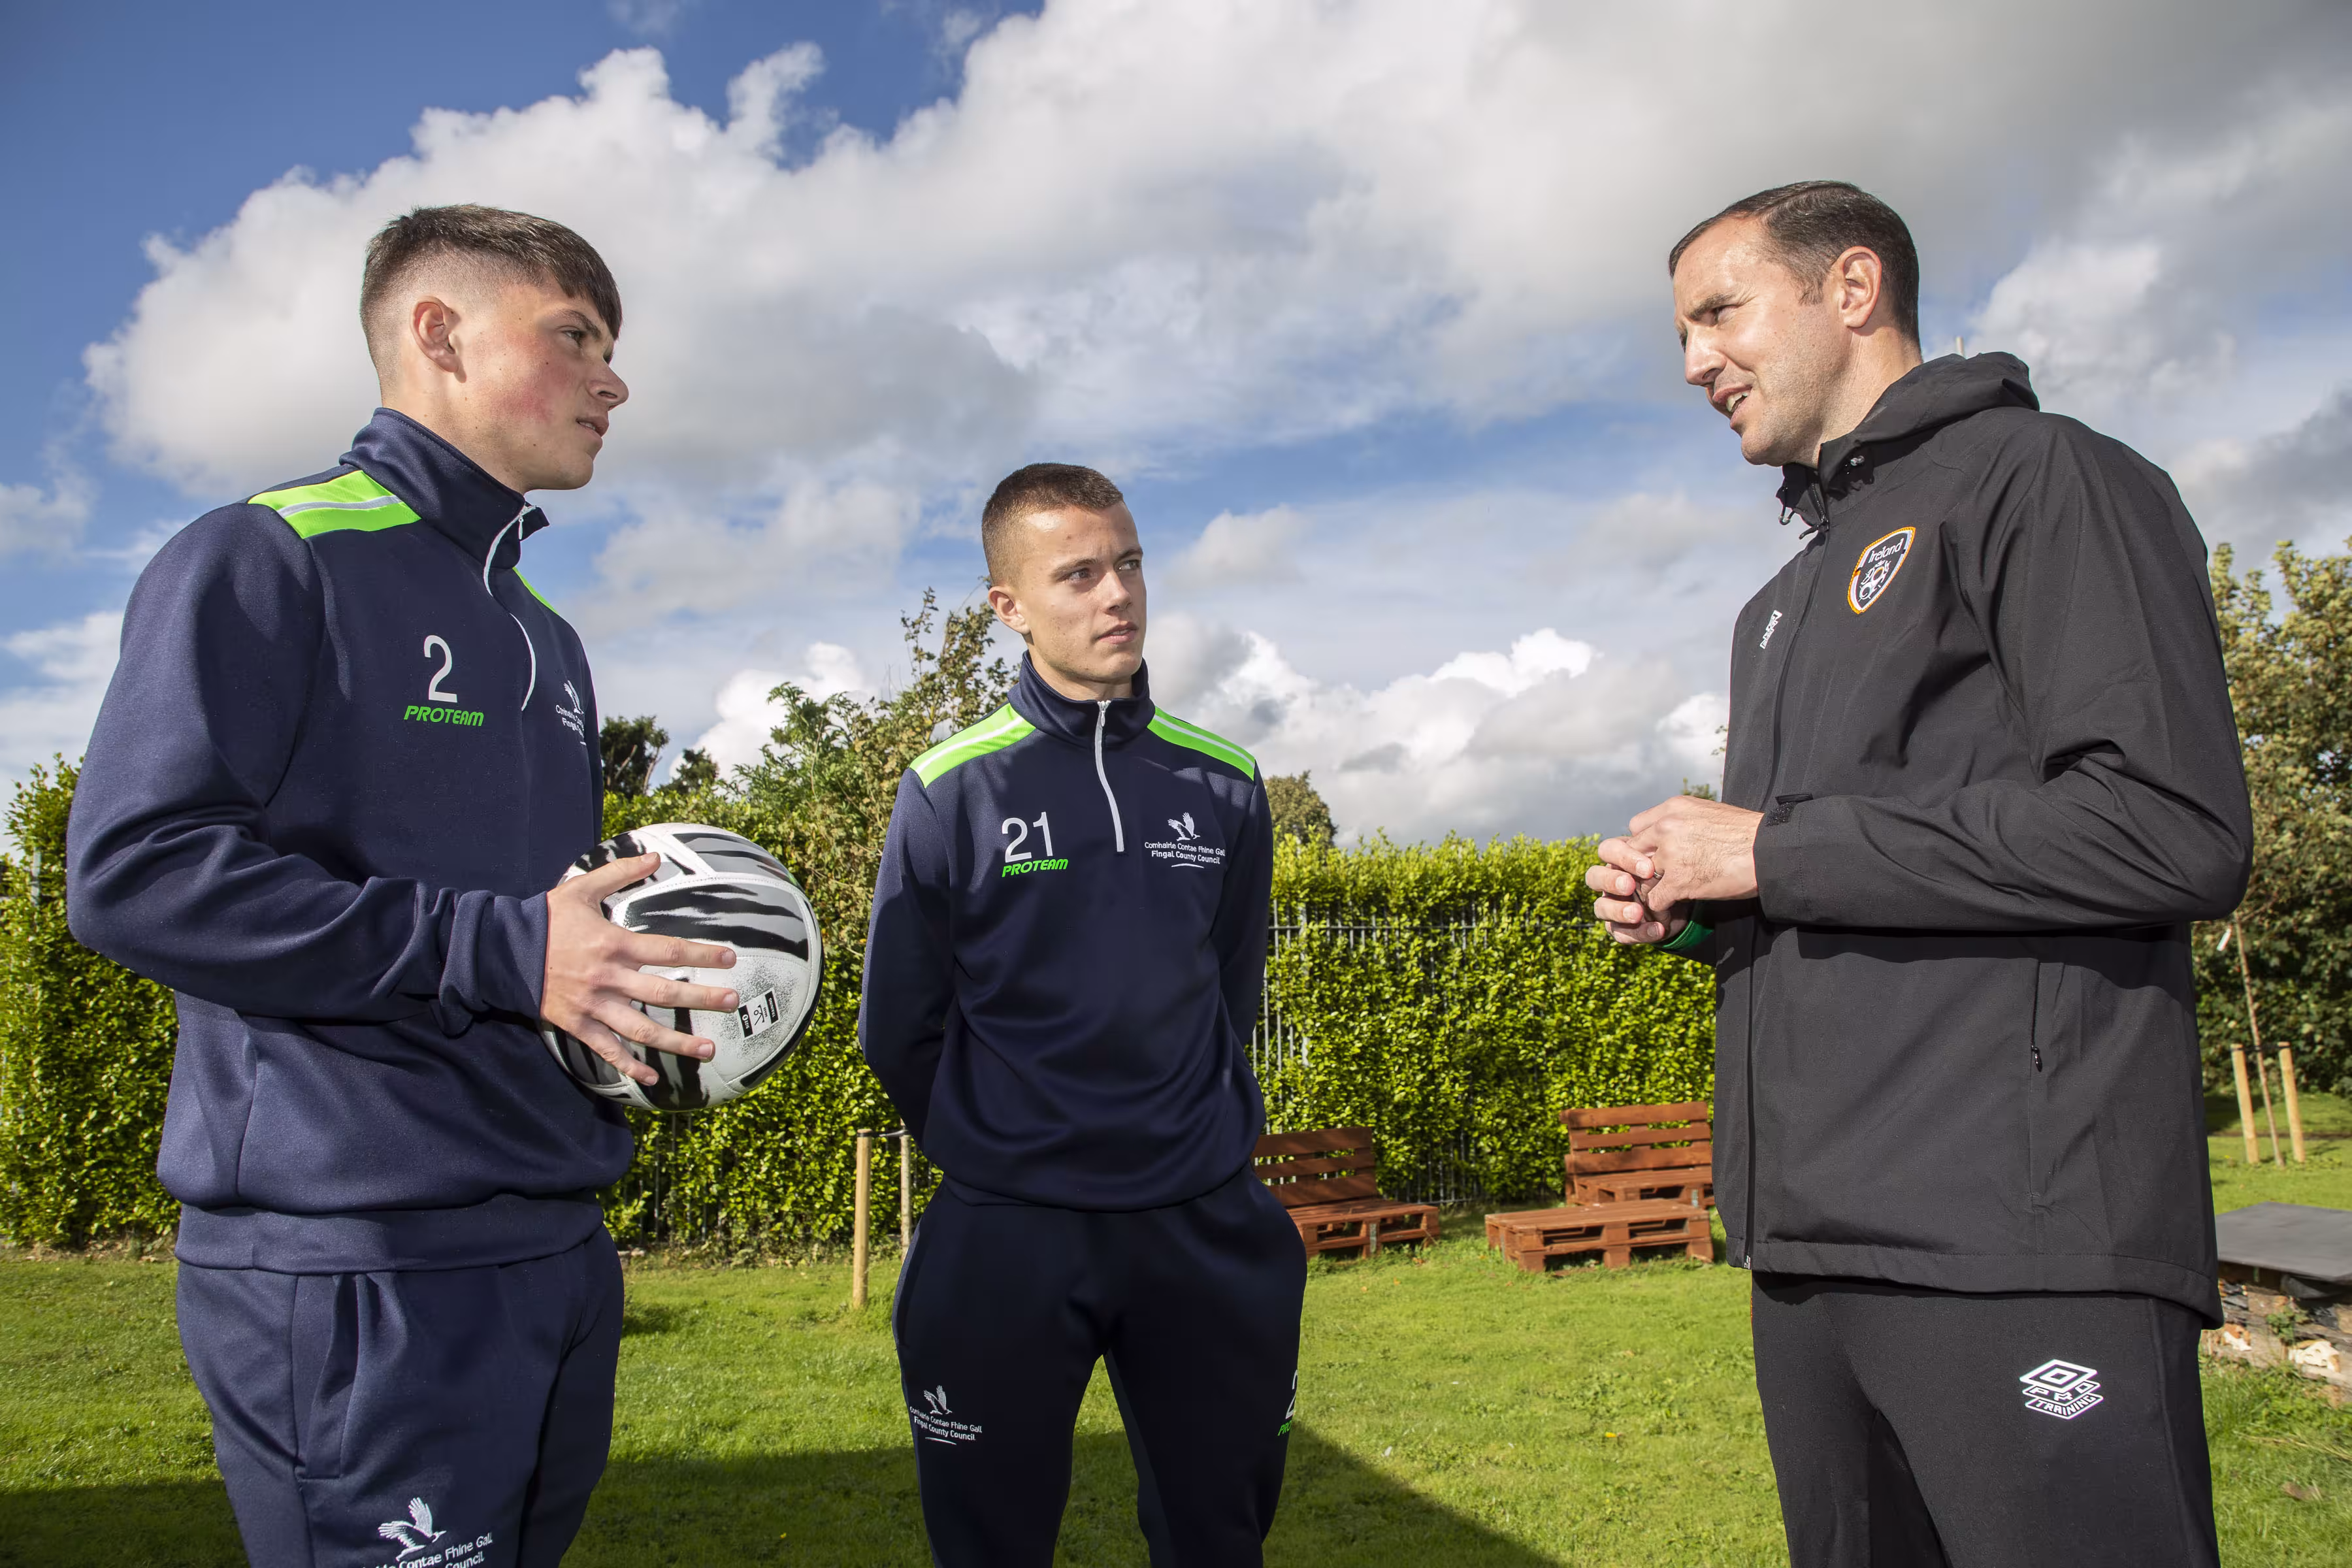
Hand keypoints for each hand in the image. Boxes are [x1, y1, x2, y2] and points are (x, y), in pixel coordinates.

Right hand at [542, 854, 738, 1086]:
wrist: (500, 950)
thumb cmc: (545, 919)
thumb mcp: (581, 888)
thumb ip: (620, 872)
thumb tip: (654, 854)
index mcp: (613, 944)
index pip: (668, 951)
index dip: (701, 955)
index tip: (729, 958)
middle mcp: (608, 978)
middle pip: (664, 992)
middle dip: (702, 998)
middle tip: (732, 1001)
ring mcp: (593, 1005)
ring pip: (642, 1029)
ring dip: (677, 1043)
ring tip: (708, 1050)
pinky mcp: (576, 1024)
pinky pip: (606, 1050)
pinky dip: (629, 1066)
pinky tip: (652, 1079)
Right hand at [1587, 837, 1685, 944]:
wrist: (1685, 903)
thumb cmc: (1674, 873)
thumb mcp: (1671, 859)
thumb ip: (1662, 849)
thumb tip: (1661, 839)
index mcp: (1619, 859)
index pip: (1607, 850)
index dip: (1622, 857)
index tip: (1649, 868)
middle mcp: (1609, 880)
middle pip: (1593, 876)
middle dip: (1610, 881)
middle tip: (1629, 886)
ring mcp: (1611, 905)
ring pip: (1600, 907)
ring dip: (1618, 910)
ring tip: (1638, 913)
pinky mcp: (1619, 928)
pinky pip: (1619, 932)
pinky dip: (1638, 932)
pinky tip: (1658, 930)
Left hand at [1626, 795, 1761, 909]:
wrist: (1772, 850)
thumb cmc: (1749, 834)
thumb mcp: (1710, 814)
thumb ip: (1686, 821)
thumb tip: (1678, 834)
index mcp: (1674, 808)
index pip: (1637, 826)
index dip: (1643, 844)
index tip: (1654, 856)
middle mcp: (1666, 827)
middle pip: (1633, 851)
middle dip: (1640, 867)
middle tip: (1652, 880)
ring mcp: (1670, 854)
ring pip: (1640, 877)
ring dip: (1649, 889)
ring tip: (1659, 898)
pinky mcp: (1678, 881)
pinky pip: (1654, 899)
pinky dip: (1659, 908)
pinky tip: (1669, 910)